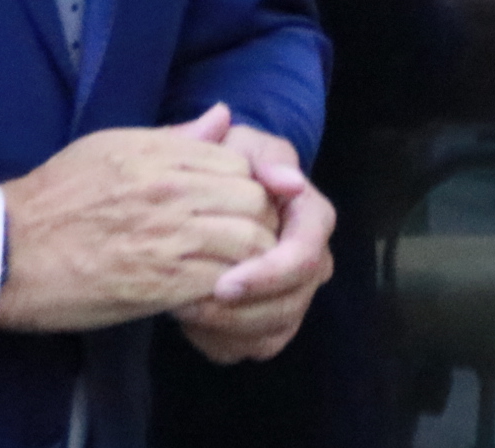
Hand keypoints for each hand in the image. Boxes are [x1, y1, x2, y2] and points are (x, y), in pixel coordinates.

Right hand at [0, 105, 281, 332]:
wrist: (8, 251)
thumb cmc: (54, 196)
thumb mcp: (111, 146)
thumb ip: (173, 136)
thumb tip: (222, 117)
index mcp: (163, 155)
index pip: (242, 164)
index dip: (251, 186)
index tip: (238, 207)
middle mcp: (175, 192)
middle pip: (256, 202)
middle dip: (260, 222)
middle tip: (245, 242)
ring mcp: (172, 238)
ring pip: (252, 243)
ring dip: (253, 260)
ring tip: (235, 270)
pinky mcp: (164, 284)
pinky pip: (226, 282)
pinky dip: (231, 289)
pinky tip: (213, 292)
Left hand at [175, 135, 337, 364]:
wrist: (206, 192)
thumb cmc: (226, 164)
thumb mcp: (240, 146)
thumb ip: (262, 155)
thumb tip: (292, 182)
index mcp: (312, 218)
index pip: (306, 256)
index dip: (268, 274)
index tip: (223, 283)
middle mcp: (312, 262)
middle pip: (292, 302)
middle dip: (241, 310)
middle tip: (187, 305)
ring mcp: (293, 295)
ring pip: (275, 332)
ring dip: (227, 328)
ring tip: (181, 310)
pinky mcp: (271, 322)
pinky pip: (254, 347)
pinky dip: (222, 341)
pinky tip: (190, 323)